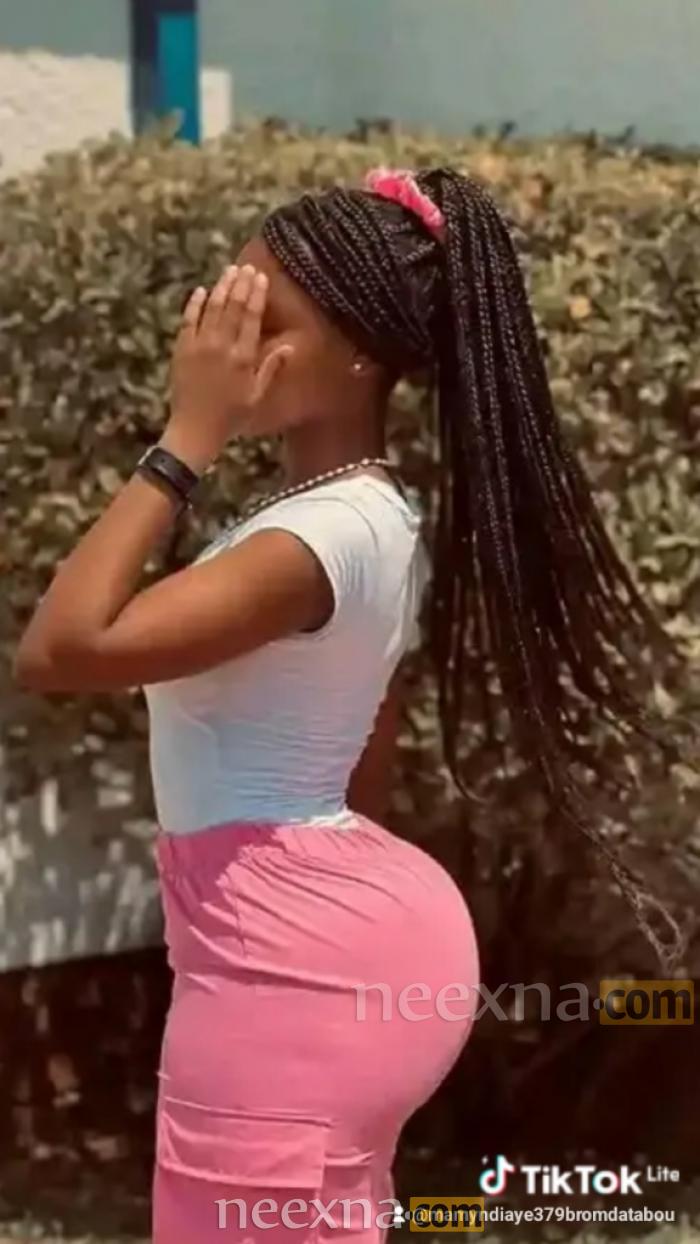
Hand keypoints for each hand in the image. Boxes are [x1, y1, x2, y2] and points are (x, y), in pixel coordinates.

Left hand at [159, 264, 289, 472]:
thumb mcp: (257, 395)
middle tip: (246, 267)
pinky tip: (201, 291)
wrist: (195, 429)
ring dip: (221, 287)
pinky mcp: (182, 349)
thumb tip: (290, 346)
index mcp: (243, 357)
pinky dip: (194, 304)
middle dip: (240, 284)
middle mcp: (222, 346)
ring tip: (228, 271)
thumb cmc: (231, 417)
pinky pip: (188, 320)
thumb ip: (271, 368)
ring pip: (211, 308)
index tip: (261, 277)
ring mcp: (200, 346)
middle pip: (232, 306)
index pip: (251, 317)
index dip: (257, 294)